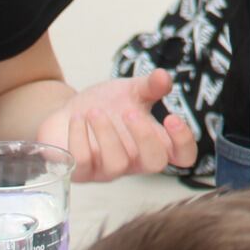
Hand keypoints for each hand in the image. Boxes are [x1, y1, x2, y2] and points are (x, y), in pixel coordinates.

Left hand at [35, 71, 197, 180]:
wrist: (66, 116)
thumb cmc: (105, 106)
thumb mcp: (130, 91)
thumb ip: (150, 86)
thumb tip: (164, 77)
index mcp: (154, 143)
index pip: (183, 156)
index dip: (183, 142)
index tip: (172, 117)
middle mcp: (135, 161)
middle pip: (155, 163)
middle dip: (144, 136)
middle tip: (129, 112)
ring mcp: (107, 170)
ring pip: (117, 164)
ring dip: (106, 134)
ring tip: (94, 111)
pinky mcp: (79, 172)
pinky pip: (82, 163)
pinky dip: (79, 137)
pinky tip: (77, 119)